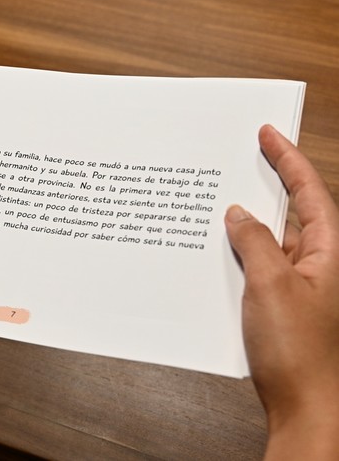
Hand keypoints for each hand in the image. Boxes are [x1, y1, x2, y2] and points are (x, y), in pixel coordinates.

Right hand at [224, 125, 338, 457]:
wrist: (304, 406)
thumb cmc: (300, 352)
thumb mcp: (272, 285)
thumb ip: (255, 242)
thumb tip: (238, 214)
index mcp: (328, 251)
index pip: (309, 190)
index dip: (287, 158)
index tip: (267, 132)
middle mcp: (316, 264)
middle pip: (290, 211)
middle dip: (265, 183)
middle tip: (237, 157)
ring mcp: (297, 285)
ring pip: (267, 240)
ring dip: (243, 223)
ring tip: (212, 202)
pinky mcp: (278, 305)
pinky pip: (255, 267)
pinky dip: (236, 254)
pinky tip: (212, 252)